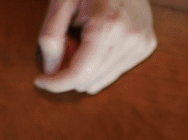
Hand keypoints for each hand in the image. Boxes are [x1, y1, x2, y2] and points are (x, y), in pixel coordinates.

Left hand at [35, 0, 156, 94]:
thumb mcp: (61, 1)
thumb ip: (51, 36)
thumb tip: (51, 71)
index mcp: (108, 25)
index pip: (78, 74)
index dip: (56, 83)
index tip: (40, 81)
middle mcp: (130, 37)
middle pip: (89, 80)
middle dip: (70, 69)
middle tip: (66, 43)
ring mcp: (142, 42)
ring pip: (101, 80)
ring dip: (85, 67)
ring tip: (83, 38)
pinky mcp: (147, 45)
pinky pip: (115, 71)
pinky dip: (100, 63)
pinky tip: (99, 40)